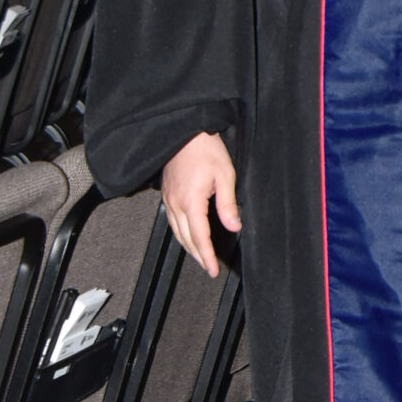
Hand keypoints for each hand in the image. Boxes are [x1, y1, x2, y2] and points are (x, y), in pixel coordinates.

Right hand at [161, 131, 240, 278]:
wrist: (186, 131)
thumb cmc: (205, 149)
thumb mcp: (225, 176)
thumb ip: (228, 205)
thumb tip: (234, 226)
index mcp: (191, 201)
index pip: (199, 237)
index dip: (206, 256)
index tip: (212, 269)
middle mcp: (176, 203)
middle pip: (185, 238)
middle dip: (197, 255)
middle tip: (208, 268)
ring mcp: (168, 199)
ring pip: (176, 231)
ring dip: (188, 246)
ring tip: (200, 256)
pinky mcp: (167, 193)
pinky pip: (171, 220)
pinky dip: (180, 233)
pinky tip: (187, 236)